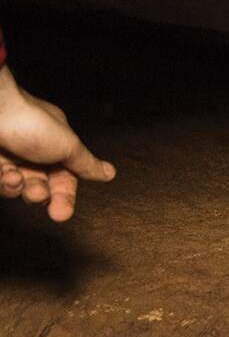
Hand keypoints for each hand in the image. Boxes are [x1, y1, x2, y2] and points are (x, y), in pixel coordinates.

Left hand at [0, 65, 114, 222]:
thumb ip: (86, 164)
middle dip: (39, 195)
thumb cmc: (31, 122)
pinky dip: (3, 183)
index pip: (65, 177)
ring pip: (18, 187)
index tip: (61, 214)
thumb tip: (110, 173)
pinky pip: (0, 183)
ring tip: (16, 179)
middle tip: (37, 195)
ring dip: (19, 188)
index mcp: (56, 145)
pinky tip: (5, 174)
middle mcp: (33, 151)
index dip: (64, 196)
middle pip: (41, 186)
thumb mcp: (68, 145)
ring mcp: (9, 157)